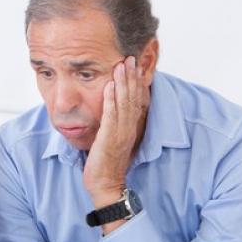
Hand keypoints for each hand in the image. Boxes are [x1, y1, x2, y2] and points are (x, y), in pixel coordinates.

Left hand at [83, 56, 148, 232]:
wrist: (105, 185)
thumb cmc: (106, 165)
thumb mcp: (112, 141)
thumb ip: (113, 127)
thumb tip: (109, 113)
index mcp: (130, 128)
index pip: (136, 101)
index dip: (135, 83)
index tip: (134, 66)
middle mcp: (128, 128)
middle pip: (132, 98)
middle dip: (131, 76)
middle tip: (130, 57)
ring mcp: (120, 133)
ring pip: (124, 103)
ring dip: (123, 82)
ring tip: (122, 64)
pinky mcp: (110, 138)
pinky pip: (112, 115)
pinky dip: (111, 99)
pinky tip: (110, 85)